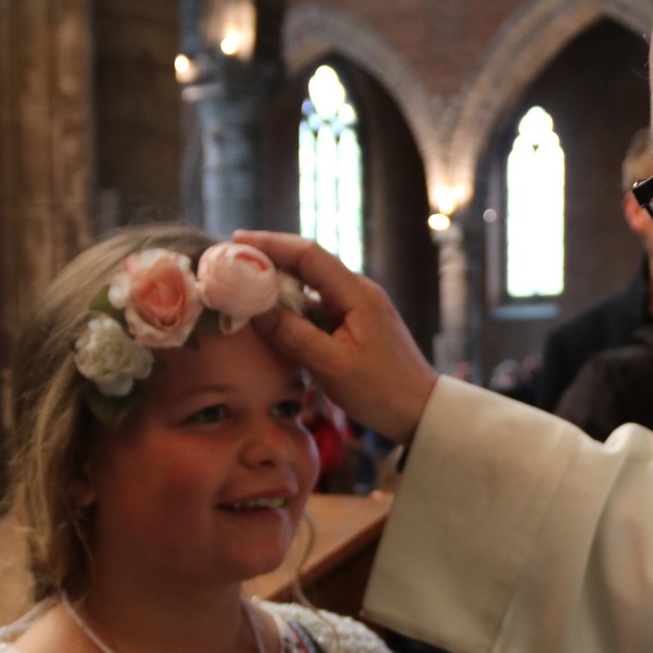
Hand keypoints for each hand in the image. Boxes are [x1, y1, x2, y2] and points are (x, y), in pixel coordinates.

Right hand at [237, 229, 436, 442]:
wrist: (421, 411)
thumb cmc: (383, 391)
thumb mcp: (332, 367)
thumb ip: (293, 336)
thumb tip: (256, 311)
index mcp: (357, 294)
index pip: (308, 254)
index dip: (271, 244)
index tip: (236, 241)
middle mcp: (358, 292)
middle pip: (307, 265)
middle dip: (269, 261)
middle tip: (230, 263)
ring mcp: (358, 308)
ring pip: (311, 288)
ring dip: (278, 287)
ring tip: (242, 288)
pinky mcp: (356, 325)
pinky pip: (318, 308)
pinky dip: (293, 309)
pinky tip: (272, 317)